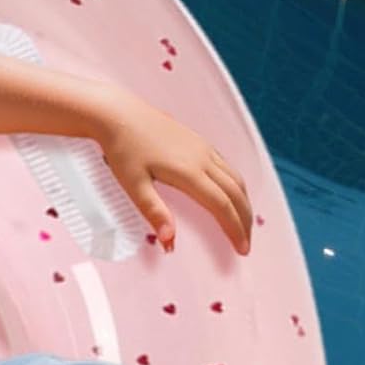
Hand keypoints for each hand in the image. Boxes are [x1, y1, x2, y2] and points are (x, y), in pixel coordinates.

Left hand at [96, 91, 252, 255]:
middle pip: (236, 193)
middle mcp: (202, 158)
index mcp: (189, 172)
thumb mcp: (132, 184)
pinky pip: (226, 166)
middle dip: (245, 220)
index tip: (242, 250)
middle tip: (246, 245)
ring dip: (244, 203)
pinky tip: (231, 196)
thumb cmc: (122, 149)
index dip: (234, 229)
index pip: (221, 206)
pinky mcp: (199, 142)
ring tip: (243, 224)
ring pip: (235, 178)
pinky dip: (236, 186)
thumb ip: (153, 212)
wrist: (118, 114)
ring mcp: (203, 148)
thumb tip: (169, 241)